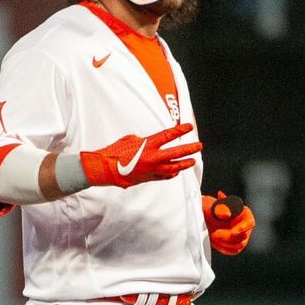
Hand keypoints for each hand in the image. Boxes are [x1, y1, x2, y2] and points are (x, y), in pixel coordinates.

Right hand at [80, 123, 201, 187]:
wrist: (106, 169)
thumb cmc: (115, 152)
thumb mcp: (131, 139)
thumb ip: (145, 141)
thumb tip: (150, 142)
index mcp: (148, 145)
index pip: (169, 135)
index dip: (181, 130)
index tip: (189, 127)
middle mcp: (153, 157)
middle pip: (177, 152)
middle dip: (190, 148)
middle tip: (199, 146)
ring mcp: (153, 169)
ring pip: (174, 167)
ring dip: (185, 163)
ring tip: (192, 161)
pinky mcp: (149, 178)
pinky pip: (165, 176)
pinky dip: (172, 173)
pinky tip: (176, 171)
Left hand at [202, 191, 255, 254]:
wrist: (207, 216)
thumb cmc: (213, 208)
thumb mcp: (215, 206)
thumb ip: (221, 209)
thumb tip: (226, 215)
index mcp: (245, 214)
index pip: (250, 223)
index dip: (243, 228)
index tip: (232, 232)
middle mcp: (246, 226)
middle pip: (243, 236)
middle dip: (228, 237)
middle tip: (214, 234)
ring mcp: (242, 236)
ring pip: (239, 245)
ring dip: (225, 243)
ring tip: (212, 236)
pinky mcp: (236, 244)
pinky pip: (233, 250)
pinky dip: (223, 248)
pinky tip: (214, 242)